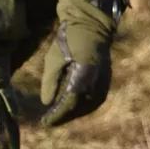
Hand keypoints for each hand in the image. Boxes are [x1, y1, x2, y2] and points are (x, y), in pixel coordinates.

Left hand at [40, 0, 117, 126]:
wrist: (90, 26)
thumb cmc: (68, 39)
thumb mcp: (53, 58)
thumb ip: (50, 81)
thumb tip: (47, 103)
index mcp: (84, 76)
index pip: (69, 103)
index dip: (56, 115)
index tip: (44, 121)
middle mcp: (97, 83)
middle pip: (79, 108)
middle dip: (63, 116)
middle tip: (48, 121)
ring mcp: (104, 83)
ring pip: (88, 107)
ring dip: (73, 113)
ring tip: (58, 116)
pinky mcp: (105, 82)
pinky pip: (94, 100)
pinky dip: (81, 106)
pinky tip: (70, 107)